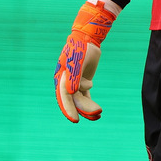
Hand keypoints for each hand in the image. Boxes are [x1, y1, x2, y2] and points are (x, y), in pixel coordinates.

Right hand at [54, 0, 116, 121]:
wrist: (88, 39)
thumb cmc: (80, 49)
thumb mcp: (77, 62)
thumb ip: (73, 77)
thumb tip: (70, 92)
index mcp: (61, 78)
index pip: (64, 97)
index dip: (68, 109)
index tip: (75, 120)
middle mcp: (66, 83)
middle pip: (74, 100)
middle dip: (84, 108)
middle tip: (96, 114)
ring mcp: (74, 83)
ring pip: (80, 100)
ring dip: (88, 108)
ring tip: (99, 114)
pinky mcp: (83, 83)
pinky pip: (85, 97)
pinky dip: (90, 104)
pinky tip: (97, 112)